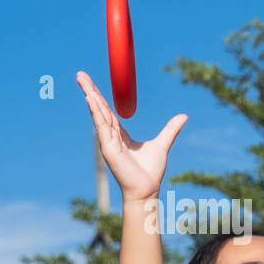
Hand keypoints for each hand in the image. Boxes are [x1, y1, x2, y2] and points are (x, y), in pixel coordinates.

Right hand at [78, 71, 185, 201]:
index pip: (107, 110)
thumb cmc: (151, 171)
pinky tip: (91, 99)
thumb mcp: (162, 144)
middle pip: (99, 108)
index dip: (99, 96)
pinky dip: (96, 112)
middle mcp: (110, 136)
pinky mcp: (108, 148)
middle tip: (80, 74)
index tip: (91, 83)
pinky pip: (101, 126)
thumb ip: (170, 130)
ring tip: (82, 80)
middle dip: (89, 90)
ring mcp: (108, 141)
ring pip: (98, 113)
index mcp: (119, 135)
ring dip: (90, 96)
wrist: (147, 189)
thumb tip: (183, 116)